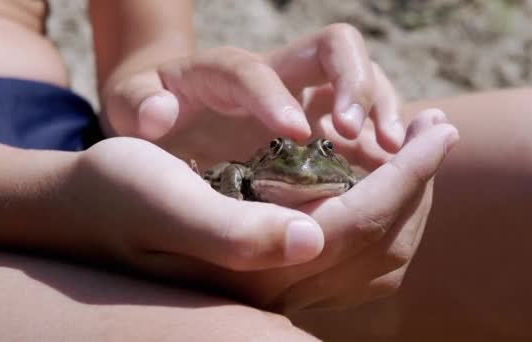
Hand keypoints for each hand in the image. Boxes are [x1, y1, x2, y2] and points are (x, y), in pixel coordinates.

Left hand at [103, 24, 403, 165]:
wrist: (174, 110)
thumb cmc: (152, 110)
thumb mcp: (131, 105)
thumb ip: (137, 104)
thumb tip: (162, 114)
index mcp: (227, 70)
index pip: (255, 69)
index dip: (276, 96)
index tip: (295, 133)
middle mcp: (277, 72)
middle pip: (335, 47)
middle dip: (355, 83)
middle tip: (361, 133)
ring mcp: (308, 94)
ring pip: (364, 78)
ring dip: (384, 110)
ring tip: (392, 154)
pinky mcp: (325, 119)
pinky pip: (368, 116)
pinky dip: (386, 138)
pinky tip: (397, 168)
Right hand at [132, 109, 458, 312]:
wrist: (91, 214)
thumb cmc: (121, 196)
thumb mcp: (166, 203)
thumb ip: (236, 232)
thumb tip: (311, 240)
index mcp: (255, 269)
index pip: (361, 221)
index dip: (408, 174)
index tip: (438, 130)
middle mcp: (277, 287)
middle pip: (381, 238)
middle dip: (421, 182)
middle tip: (440, 130)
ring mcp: (280, 284)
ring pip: (378, 250)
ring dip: (410, 197)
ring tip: (423, 150)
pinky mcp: (278, 270)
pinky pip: (357, 251)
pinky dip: (385, 211)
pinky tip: (384, 180)